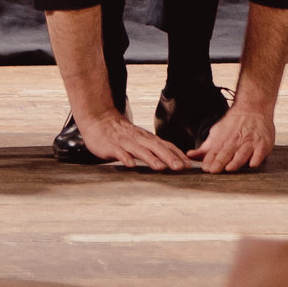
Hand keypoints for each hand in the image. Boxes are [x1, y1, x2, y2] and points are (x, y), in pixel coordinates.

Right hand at [76, 110, 191, 171]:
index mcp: (147, 138)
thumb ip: (152, 148)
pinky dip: (126, 158)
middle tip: (180, 167)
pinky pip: (119, 152)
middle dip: (169, 157)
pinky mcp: (112, 146)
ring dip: (151, 159)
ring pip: (140, 150)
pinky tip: (131, 165)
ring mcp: (125, 142)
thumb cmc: (121, 133)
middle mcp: (139, 139)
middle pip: (156, 147)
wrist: (99, 119)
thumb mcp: (139, 139)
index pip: (165, 145)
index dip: (177, 154)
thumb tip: (169, 159)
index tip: (188, 165)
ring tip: (160, 167)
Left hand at [192, 103, 277, 173]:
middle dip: (220, 162)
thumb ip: (205, 148)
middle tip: (214, 170)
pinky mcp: (263, 144)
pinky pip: (260, 152)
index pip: (215, 152)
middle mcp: (236, 142)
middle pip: (227, 154)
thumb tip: (190, 155)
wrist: (253, 107)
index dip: (210, 160)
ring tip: (230, 168)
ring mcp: (250, 143)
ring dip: (236, 161)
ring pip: (242, 154)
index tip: (206, 168)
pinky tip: (253, 163)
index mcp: (223, 141)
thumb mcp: (216, 134)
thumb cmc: (234, 124)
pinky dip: (257, 158)